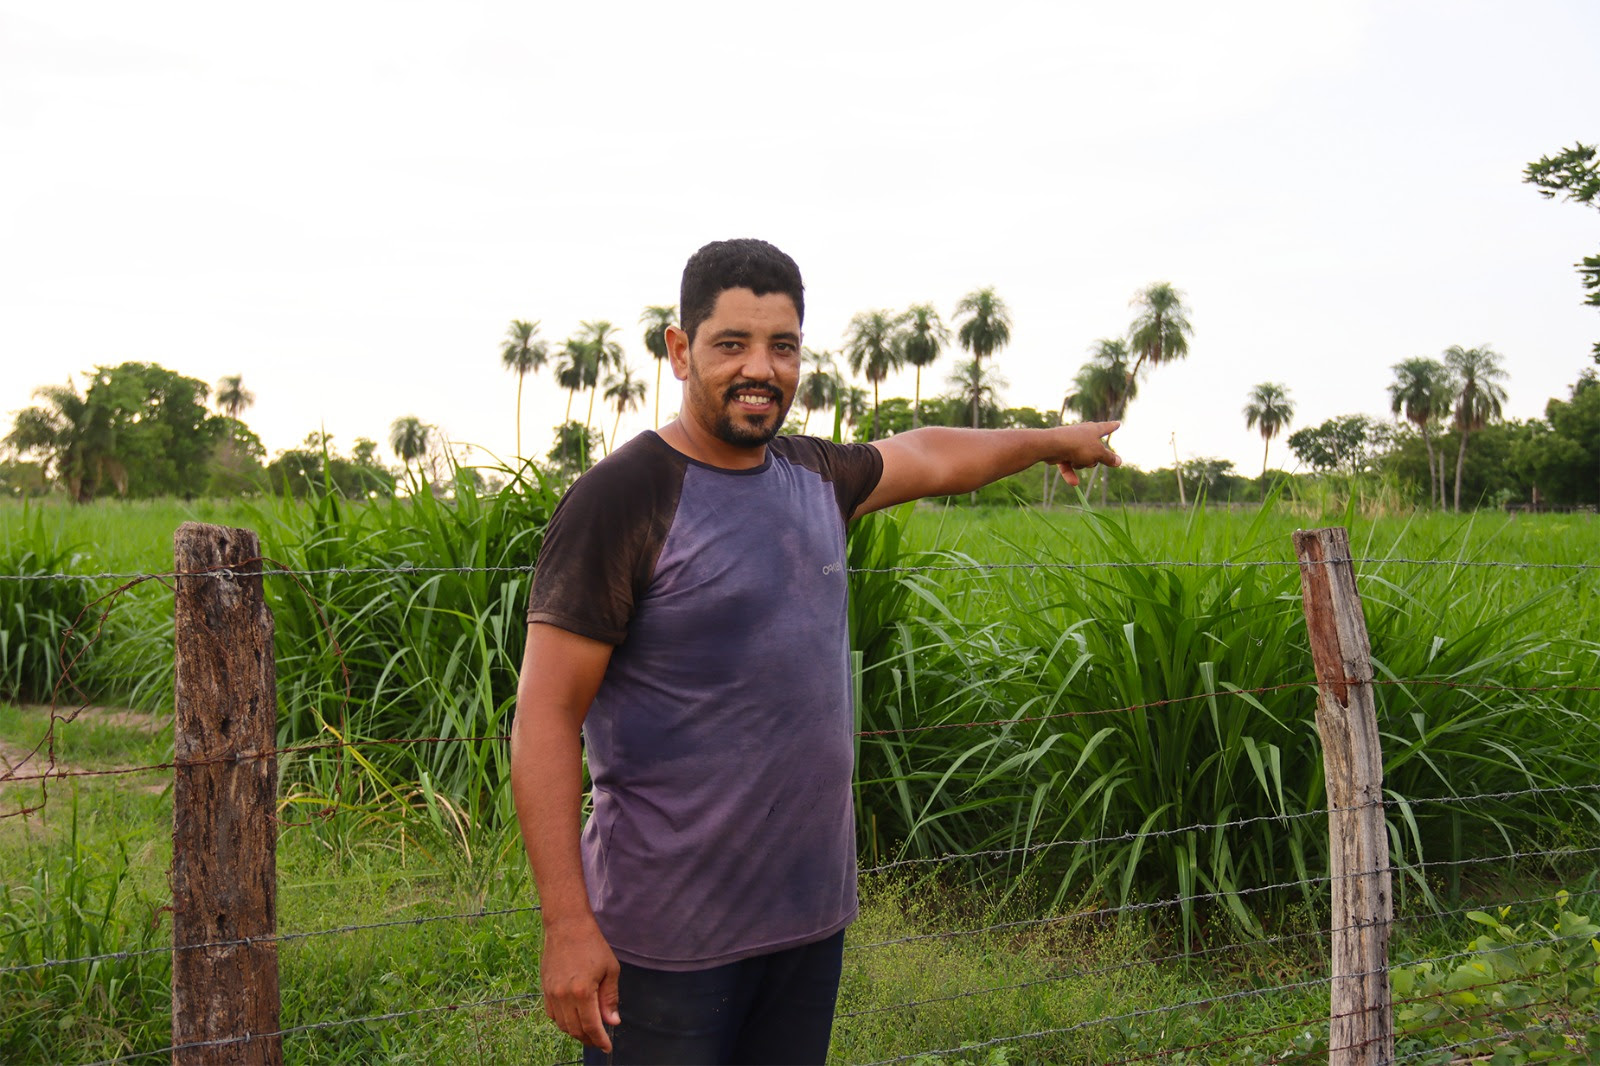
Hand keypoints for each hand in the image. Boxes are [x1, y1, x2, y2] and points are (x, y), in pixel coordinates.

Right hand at [540, 916, 620, 1050]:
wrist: (567, 926)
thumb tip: (612, 1022)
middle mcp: (564, 996)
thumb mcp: (610, 969)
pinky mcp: (544, 989)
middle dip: (589, 1039)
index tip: (607, 1047)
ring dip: (576, 1032)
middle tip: (600, 1040)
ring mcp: (552, 993)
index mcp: (583, 991)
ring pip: (563, 1025)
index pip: (591, 1026)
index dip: (600, 1040)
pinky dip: (563, 1022)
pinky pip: (553, 1014)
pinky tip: (574, 1019)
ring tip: (589, 1032)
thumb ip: (610, 998)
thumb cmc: (592, 944)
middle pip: (576, 1029)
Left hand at [1051, 421, 1121, 485]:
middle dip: (1093, 459)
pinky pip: (1068, 466)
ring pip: (1081, 461)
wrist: (1052, 446)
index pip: (1106, 427)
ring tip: (1075, 460)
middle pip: (1094, 451)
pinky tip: (1074, 483)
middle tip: (1088, 458)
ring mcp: (1070, 443)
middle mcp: (1082, 434)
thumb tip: (1119, 461)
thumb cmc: (1078, 446)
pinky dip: (1070, 473)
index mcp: (1093, 430)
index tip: (1117, 423)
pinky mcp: (1060, 452)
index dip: (1112, 426)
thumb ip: (1109, 458)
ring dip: (1080, 464)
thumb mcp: (1098, 453)